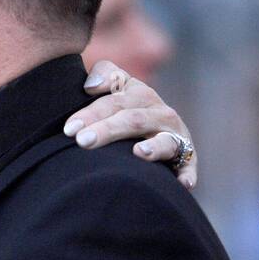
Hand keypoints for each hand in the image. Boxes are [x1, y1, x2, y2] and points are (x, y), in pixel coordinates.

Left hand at [63, 60, 197, 189]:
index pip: (113, 101)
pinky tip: (183, 183)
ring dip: (152, 148)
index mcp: (140, 95)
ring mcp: (175, 136)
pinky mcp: (188, 158)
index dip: (91, 112)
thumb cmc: (126, 110)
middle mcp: (160, 113)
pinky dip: (187, 174)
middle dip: (108, 130)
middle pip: (132, 120)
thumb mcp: (119, 87)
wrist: (158, 132)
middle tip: (83, 141)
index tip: (69, 128)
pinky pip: (189, 166)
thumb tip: (91, 85)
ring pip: (163, 141)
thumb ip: (106, 75)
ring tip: (138, 153)